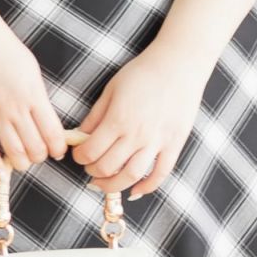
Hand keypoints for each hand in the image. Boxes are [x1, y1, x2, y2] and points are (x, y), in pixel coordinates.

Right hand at [0, 16, 67, 177]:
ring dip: (22, 162)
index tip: (58, 150)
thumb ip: (38, 96)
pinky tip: (1, 171)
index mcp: (34, 94)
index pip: (53, 134)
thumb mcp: (31, 69)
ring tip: (23, 159)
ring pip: (14, 154)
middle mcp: (16, 108)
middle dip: (40, 157)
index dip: (58, 148)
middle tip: (39, 153)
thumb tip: (46, 120)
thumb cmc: (4, 48)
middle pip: (35, 149)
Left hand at [71, 39, 212, 198]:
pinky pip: (161, 174)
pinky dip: (148, 187)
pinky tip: (135, 190)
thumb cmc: (142, 72)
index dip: (80, 157)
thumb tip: (80, 134)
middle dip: (93, 172)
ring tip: (105, 183)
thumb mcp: (111, 88)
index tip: (78, 155)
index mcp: (118, 119)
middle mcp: (137, 134)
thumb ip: (95, 114)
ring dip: (114, 185)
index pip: (91, 151)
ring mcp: (157, 141)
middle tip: (89, 168)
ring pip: (133, 176)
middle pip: (108, 167)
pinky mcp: (174, 144)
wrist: (178, 65)